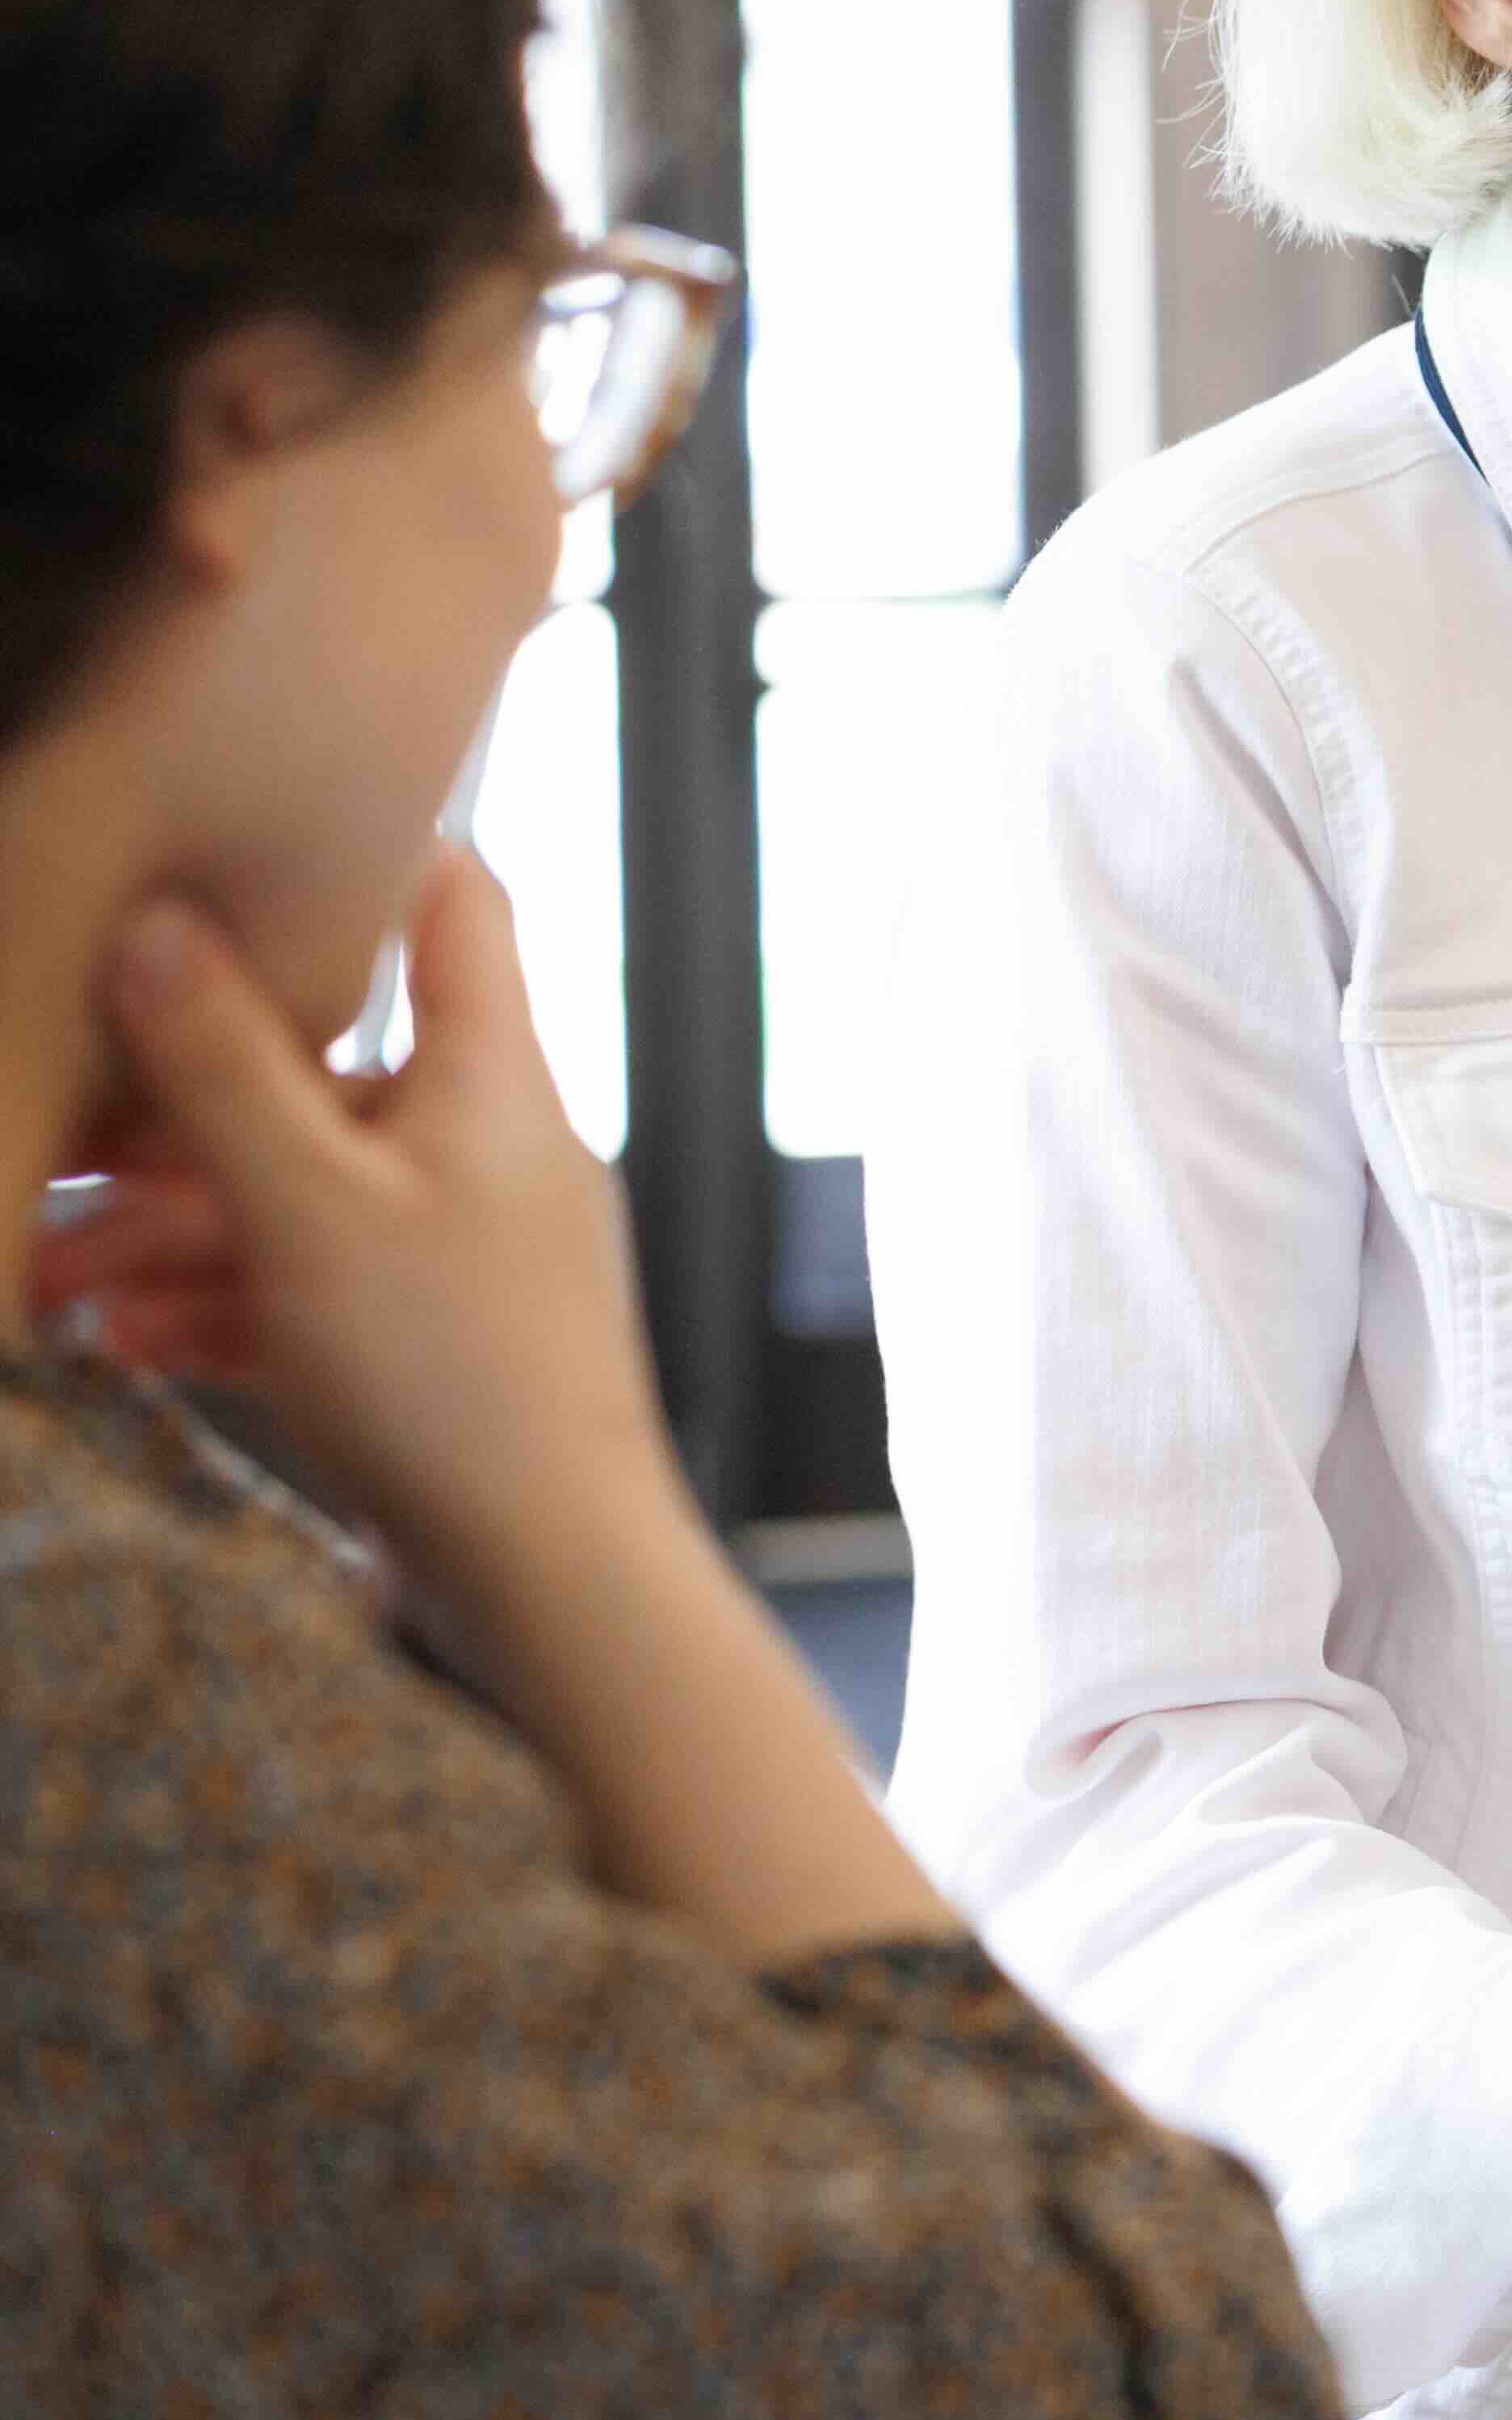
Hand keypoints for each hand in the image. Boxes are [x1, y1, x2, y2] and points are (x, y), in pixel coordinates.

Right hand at [60, 855, 676, 1613]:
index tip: (250, 846)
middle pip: (322, 1084)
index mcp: (490, 1080)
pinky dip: (225, 1305)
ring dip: (170, 1232)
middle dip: (176, 1124)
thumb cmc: (450, 1375)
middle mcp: (493, 1147)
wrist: (552, 1573)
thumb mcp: (306, 1204)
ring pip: (299, 1199)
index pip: (453, 910)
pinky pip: (318, 1291)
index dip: (365, 860)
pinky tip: (122, 1341)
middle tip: (50, 1158)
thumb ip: (224, 1066)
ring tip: (44, 1279)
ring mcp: (473, 1248)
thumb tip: (159, 923)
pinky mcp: (445, 1342)